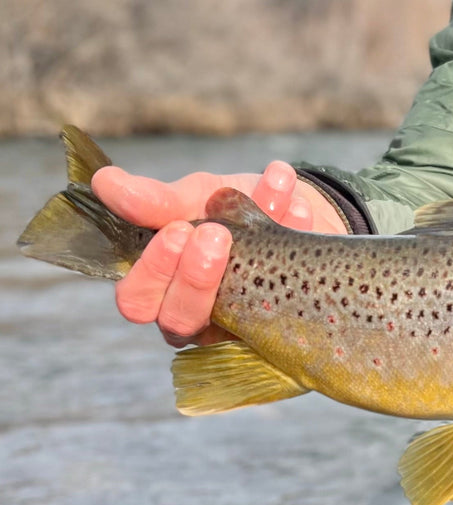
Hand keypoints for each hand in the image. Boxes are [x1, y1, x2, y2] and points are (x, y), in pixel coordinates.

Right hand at [92, 160, 347, 346]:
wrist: (284, 202)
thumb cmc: (224, 207)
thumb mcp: (191, 197)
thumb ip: (154, 199)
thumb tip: (105, 182)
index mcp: (160, 289)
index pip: (139, 300)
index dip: (154, 269)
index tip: (177, 229)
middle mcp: (197, 314)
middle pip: (180, 319)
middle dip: (196, 277)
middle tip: (216, 233)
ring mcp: (240, 322)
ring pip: (234, 314)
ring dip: (247, 263)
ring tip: (258, 218)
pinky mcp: (284, 315)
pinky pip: (290, 290)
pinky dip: (292, 238)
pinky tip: (295, 206)